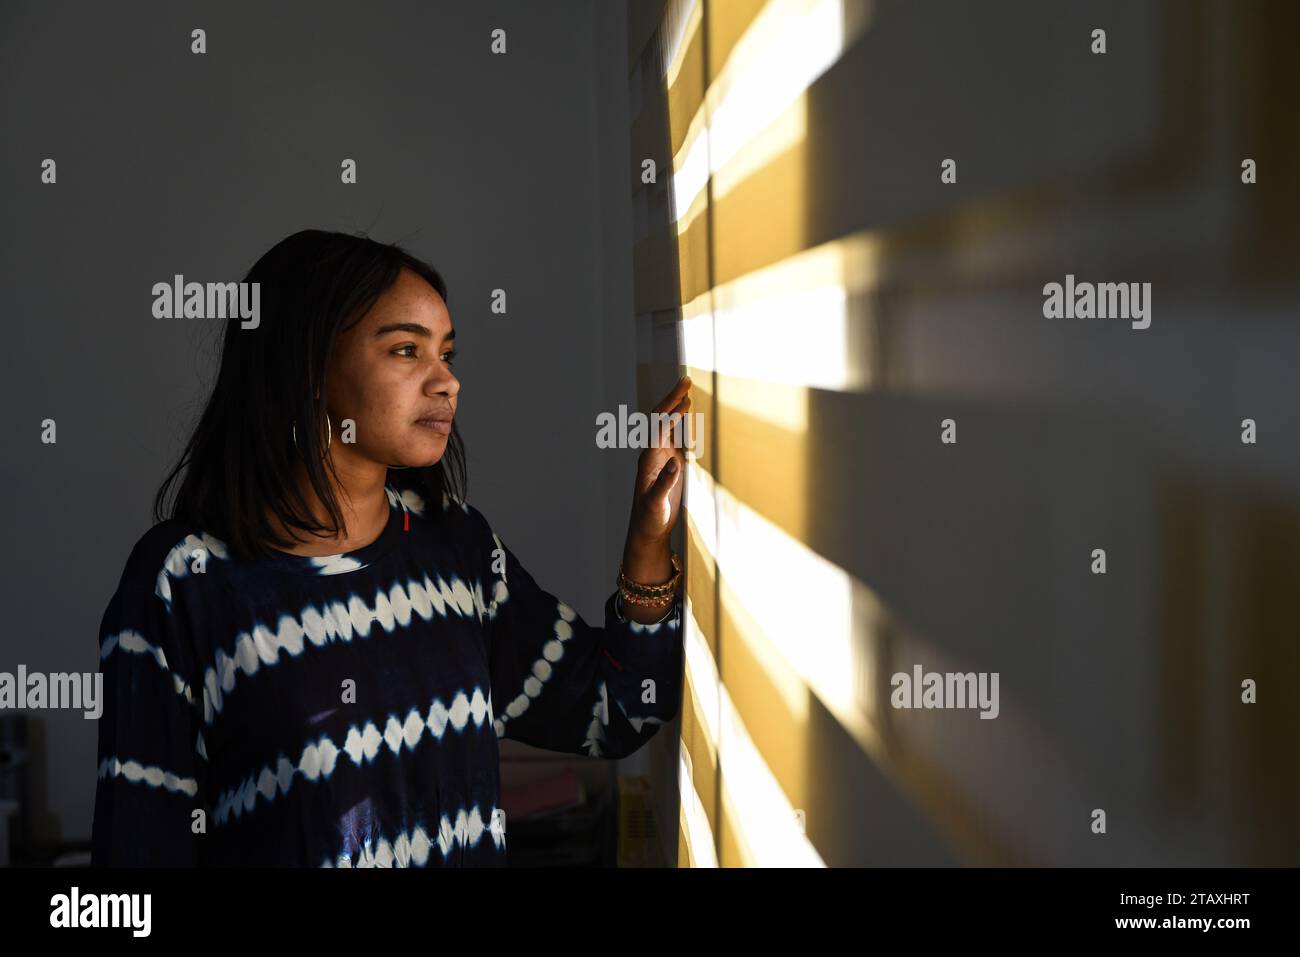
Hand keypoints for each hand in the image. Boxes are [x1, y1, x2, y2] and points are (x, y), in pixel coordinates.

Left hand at [626, 375, 691, 546]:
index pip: (660, 428)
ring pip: (667, 424)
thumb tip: (675, 462)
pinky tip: (688, 414)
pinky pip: (673, 436)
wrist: (646, 531)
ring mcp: (660, 457)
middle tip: (686, 379)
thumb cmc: (649, 519)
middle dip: (673, 398)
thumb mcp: (656, 504)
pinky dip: (681, 422)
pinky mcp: (668, 464)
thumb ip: (664, 484)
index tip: (685, 396)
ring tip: (687, 389)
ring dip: (676, 406)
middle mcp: (653, 453)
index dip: (671, 411)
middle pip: (661, 419)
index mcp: (649, 460)